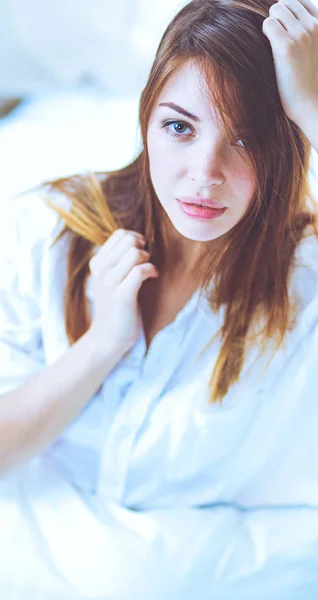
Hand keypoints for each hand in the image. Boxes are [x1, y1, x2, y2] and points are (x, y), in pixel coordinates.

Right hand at [88, 229, 158, 357]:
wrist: (107, 337)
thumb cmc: (114, 307)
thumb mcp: (110, 279)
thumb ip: (117, 260)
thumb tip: (137, 241)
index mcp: (97, 263)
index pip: (119, 234)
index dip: (136, 239)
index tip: (141, 253)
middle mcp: (101, 270)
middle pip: (128, 240)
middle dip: (143, 248)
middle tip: (145, 262)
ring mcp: (110, 283)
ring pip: (135, 253)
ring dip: (147, 260)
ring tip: (148, 271)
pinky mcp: (122, 295)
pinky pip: (140, 270)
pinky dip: (151, 271)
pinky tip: (153, 278)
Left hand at [262, 0, 317, 127]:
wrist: (310, 104)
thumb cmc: (307, 80)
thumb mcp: (313, 49)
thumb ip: (304, 31)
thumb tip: (281, 14)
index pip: (300, 1)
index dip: (287, 12)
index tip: (284, 29)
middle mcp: (314, 25)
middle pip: (286, 2)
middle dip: (278, 17)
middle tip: (277, 39)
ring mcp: (301, 34)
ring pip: (276, 9)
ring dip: (271, 25)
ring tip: (274, 44)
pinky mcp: (286, 46)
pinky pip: (268, 24)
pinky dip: (265, 34)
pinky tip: (269, 48)